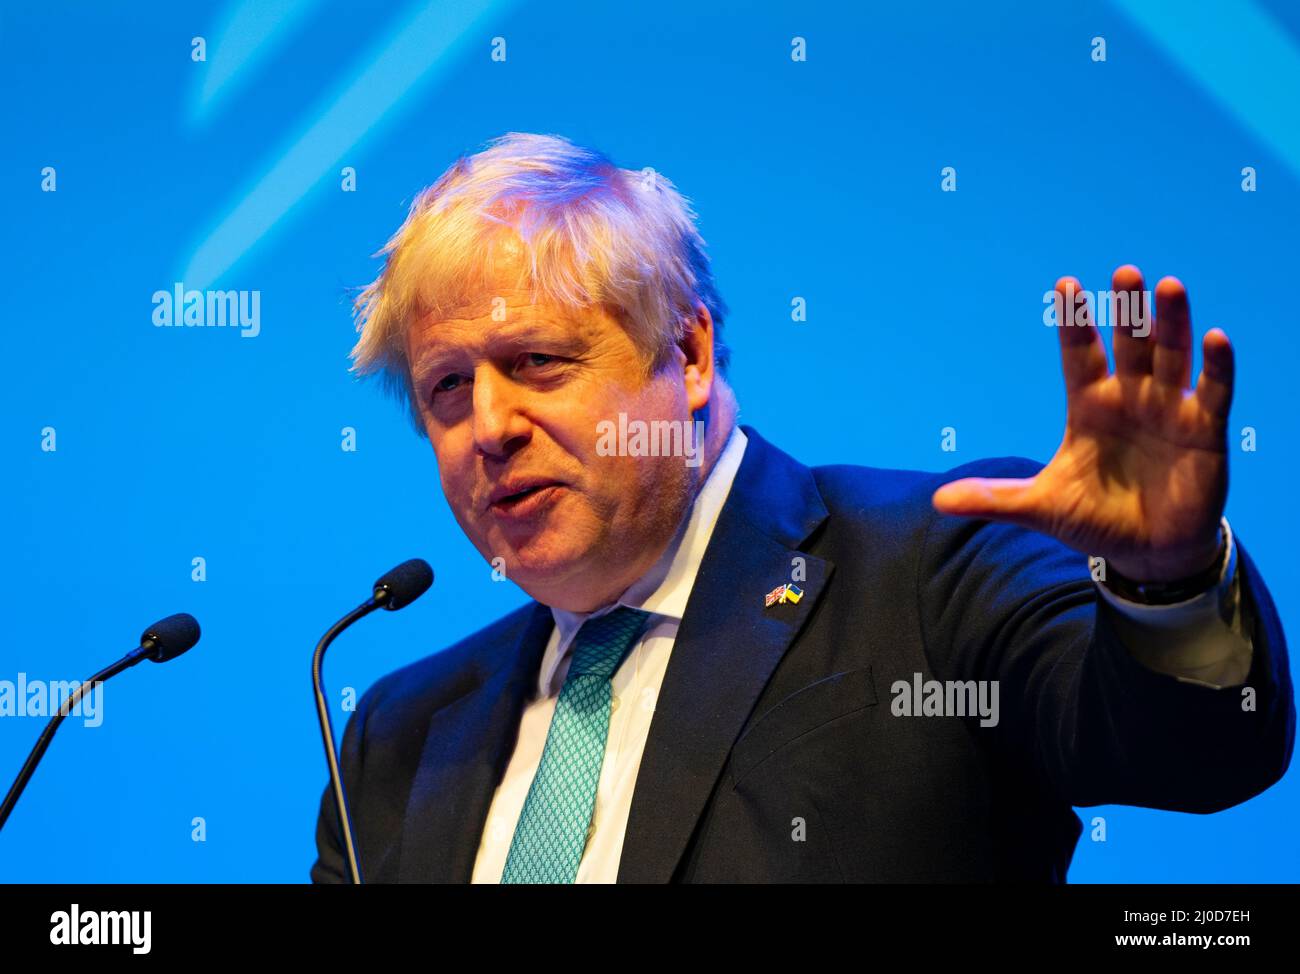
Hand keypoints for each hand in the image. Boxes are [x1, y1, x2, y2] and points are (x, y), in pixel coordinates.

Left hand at [932, 265, 1230, 582]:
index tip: (1065, 284)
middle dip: (1127, 310)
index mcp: (1090, 406)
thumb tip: (937, 500)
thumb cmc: (1095, 521)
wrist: (1147, 553)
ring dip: (1171, 324)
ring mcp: (1170, 411)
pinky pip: (1214, 393)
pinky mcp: (1205, 432)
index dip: (1073, 323)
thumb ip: (994, 499)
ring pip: (1172, 356)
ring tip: (1168, 286)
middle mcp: (1131, 398)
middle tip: (1125, 272)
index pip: (1080, 355)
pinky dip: (1216, 368)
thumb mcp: (1042, 508)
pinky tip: (1215, 338)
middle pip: (1130, 345)